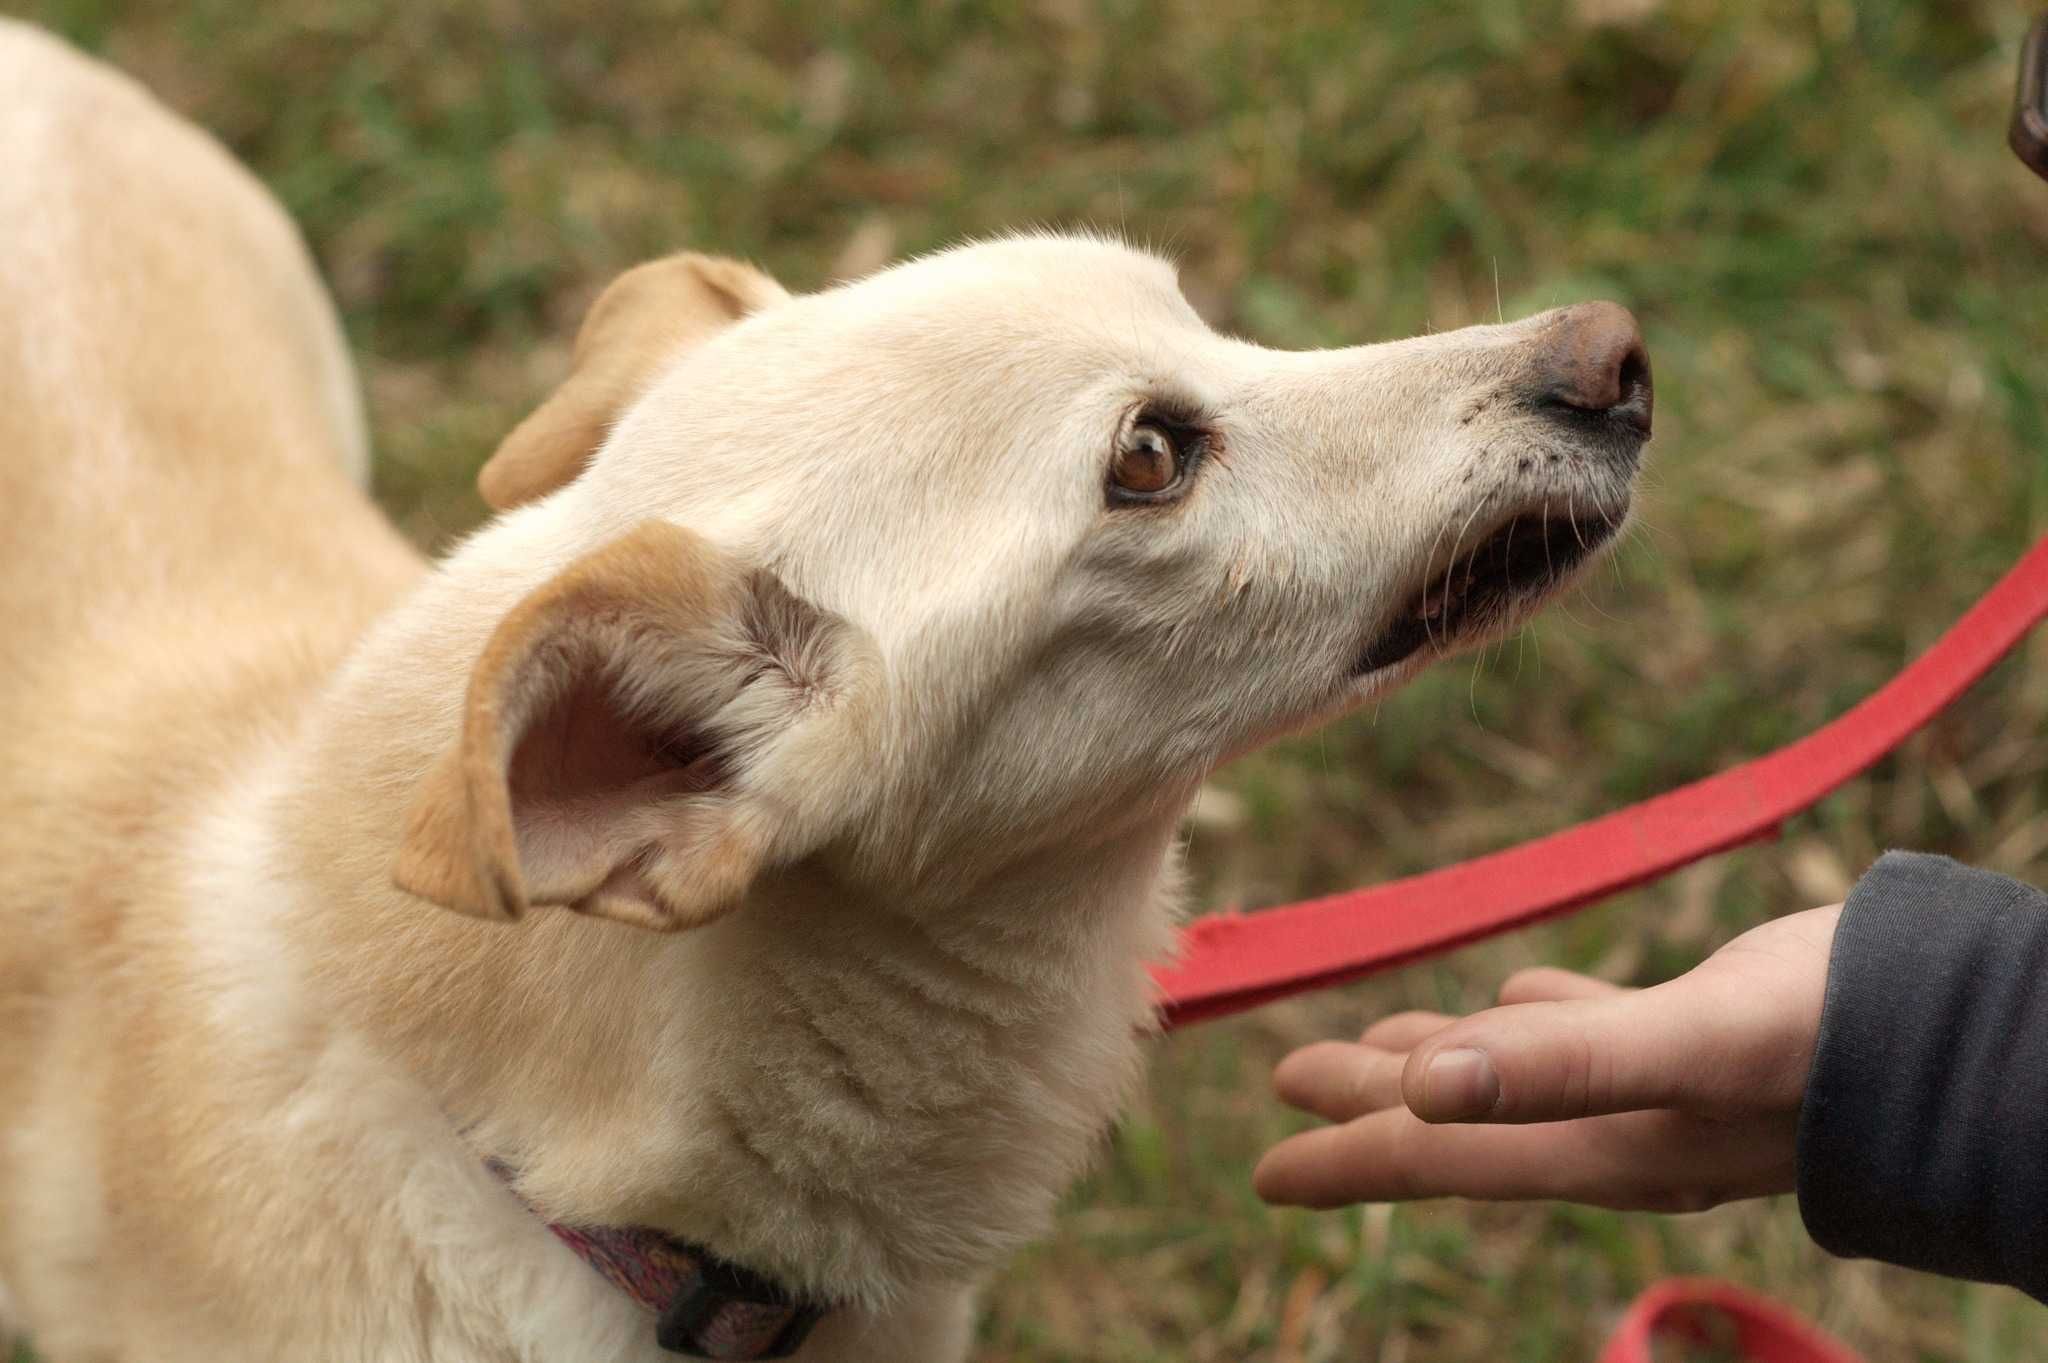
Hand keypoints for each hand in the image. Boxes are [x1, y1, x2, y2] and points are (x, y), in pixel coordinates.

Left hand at [1253, 904, 1843, 1212]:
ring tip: (1382, 1047)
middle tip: (1290, 1081)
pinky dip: (1538, 1026)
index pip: (1438, 1156)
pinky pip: (1591, 1035)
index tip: (1266, 1163)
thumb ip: (1560, 1070)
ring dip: (1443, 1063)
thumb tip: (1429, 1088)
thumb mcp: (1682, 1054)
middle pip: (1460, 1120)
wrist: (1960, 1033)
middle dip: (1373, 1103)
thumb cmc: (1824, 1046)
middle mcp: (1615, 1126)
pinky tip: (1516, 1004)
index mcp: (1594, 1143)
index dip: (1348, 1155)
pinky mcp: (1701, 1032)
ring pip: (1517, 1077)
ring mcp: (1658, 1086)